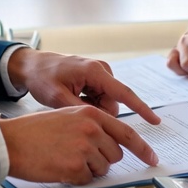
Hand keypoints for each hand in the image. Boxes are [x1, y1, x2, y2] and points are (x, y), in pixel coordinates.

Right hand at [0, 106, 158, 183]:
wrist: (11, 141)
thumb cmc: (35, 130)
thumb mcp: (67, 116)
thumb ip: (91, 125)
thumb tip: (111, 143)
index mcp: (90, 114)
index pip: (126, 132)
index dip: (142, 148)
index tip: (152, 158)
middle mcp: (91, 129)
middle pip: (115, 154)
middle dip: (103, 159)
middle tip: (81, 156)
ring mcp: (84, 148)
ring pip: (103, 168)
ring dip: (88, 169)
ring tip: (65, 158)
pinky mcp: (75, 166)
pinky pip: (87, 179)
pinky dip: (76, 178)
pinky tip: (60, 166)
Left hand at [7, 48, 161, 123]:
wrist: (32, 65)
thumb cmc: (43, 78)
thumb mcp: (58, 98)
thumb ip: (83, 111)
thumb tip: (102, 122)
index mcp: (94, 72)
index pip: (123, 93)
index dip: (141, 109)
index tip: (155, 120)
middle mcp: (101, 70)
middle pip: (112, 103)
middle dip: (98, 112)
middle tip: (74, 108)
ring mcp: (98, 73)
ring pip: (106, 102)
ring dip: (92, 108)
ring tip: (70, 100)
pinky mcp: (94, 78)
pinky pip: (100, 98)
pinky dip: (89, 103)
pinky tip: (73, 97)